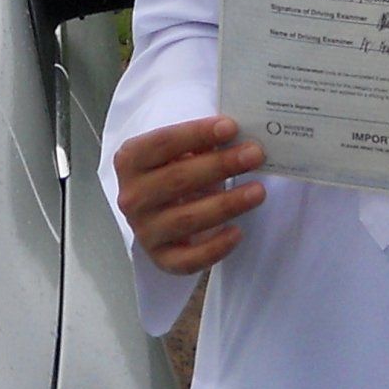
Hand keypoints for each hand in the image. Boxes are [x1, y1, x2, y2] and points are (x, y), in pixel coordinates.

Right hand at [113, 116, 265, 275]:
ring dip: (226, 204)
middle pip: (178, 179)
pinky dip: (214, 248)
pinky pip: (187, 260)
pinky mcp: (160, 258)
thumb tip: (239, 139)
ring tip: (258, 191)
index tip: (231, 127)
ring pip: (187, 219)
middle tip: (254, 155)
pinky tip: (237, 232)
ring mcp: (144, 230)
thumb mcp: (180, 151)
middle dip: (221, 165)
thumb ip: (202, 143)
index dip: (197, 133)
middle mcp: (131, 197)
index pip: (163, 143)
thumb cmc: (175, 170)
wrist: (157, 208)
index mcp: (130, 160)